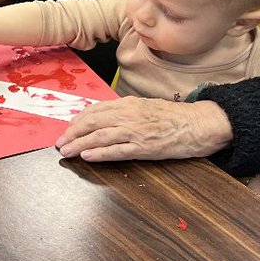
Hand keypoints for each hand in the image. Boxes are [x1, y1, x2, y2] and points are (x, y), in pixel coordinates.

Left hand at [55, 97, 232, 161]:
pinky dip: (99, 153)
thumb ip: (125, 111)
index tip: (67, 127)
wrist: (199, 124)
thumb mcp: (146, 106)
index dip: (78, 120)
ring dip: (79, 143)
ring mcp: (136, 131)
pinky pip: (117, 151)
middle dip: (72, 132)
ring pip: (100, 136)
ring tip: (66, 150)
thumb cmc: (175, 117)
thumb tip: (104, 118)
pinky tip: (86, 156)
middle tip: (59, 142)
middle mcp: (129, 115)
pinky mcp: (144, 148)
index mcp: (128, 104)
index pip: (95, 110)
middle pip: (92, 123)